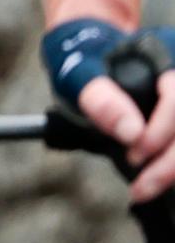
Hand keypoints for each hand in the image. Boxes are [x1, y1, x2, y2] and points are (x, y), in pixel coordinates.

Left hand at [42, 18, 174, 201]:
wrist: (89, 54)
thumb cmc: (83, 58)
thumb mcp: (78, 71)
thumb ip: (101, 98)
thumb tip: (133, 133)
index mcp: (164, 53)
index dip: (161, 130)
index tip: (135, 153)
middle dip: (170, 162)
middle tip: (142, 186)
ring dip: (172, 168)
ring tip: (144, 189)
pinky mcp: (174, 118)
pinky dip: (170, 166)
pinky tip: (154, 182)